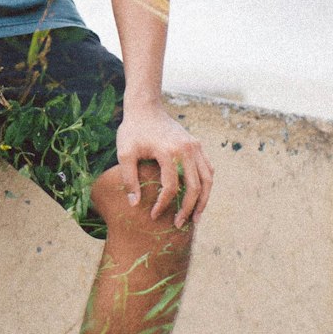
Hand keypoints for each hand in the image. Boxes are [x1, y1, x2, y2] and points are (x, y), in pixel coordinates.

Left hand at [116, 103, 213, 226]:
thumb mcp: (124, 153)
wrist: (145, 108)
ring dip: (203, 200)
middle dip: (188, 209)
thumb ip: (129, 179)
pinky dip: (206, 185)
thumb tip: (135, 205)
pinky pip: (208, 169)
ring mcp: (195, 146)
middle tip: (179, 224)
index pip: (171, 187)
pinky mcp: (197, 145)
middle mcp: (186, 149)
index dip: (163, 205)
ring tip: (195, 218)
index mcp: (168, 151)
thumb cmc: (133, 131)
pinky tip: (199, 198)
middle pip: (194, 186)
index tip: (153, 216)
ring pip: (207, 179)